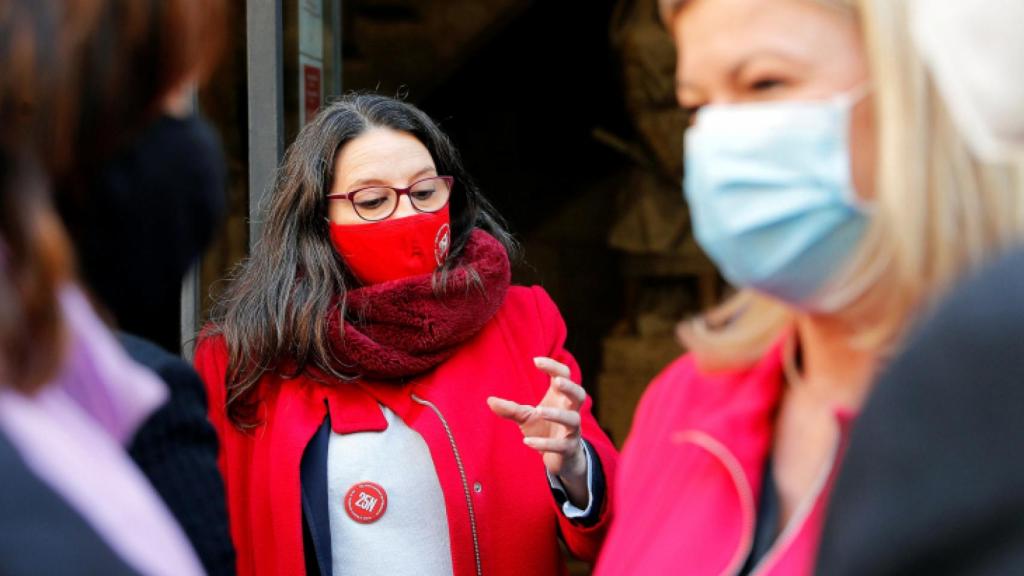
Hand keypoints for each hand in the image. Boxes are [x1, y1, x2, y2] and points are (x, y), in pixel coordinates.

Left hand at [487, 357, 588, 507]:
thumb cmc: (544, 429)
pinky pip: (560, 445)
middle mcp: (571, 411)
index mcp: (561, 398)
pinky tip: (527, 441)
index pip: (564, 376)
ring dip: (557, 414)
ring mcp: (572, 431)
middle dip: (570, 387)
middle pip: (579, 394)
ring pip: (572, 419)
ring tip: (539, 411)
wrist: (560, 457)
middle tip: (557, 382)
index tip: (535, 360)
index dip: (553, 367)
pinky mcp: (568, 449)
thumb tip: (490, 400)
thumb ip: (511, 409)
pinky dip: (545, 443)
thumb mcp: (526, 417)